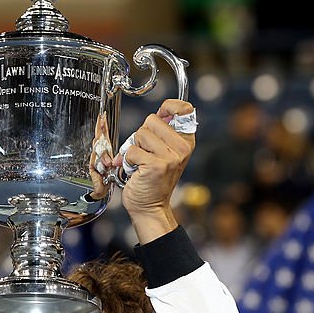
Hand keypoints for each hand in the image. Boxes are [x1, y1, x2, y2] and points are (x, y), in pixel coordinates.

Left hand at [118, 99, 196, 241]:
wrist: (149, 206)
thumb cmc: (152, 179)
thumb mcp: (164, 153)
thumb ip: (162, 133)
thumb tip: (159, 113)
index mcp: (186, 141)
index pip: (185, 109)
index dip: (169, 106)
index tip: (162, 113)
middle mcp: (182, 148)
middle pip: (151, 120)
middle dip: (141, 135)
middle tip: (144, 153)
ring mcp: (170, 157)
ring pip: (140, 134)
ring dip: (133, 148)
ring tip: (140, 163)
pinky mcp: (155, 165)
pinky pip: (131, 151)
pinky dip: (127, 161)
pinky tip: (135, 171)